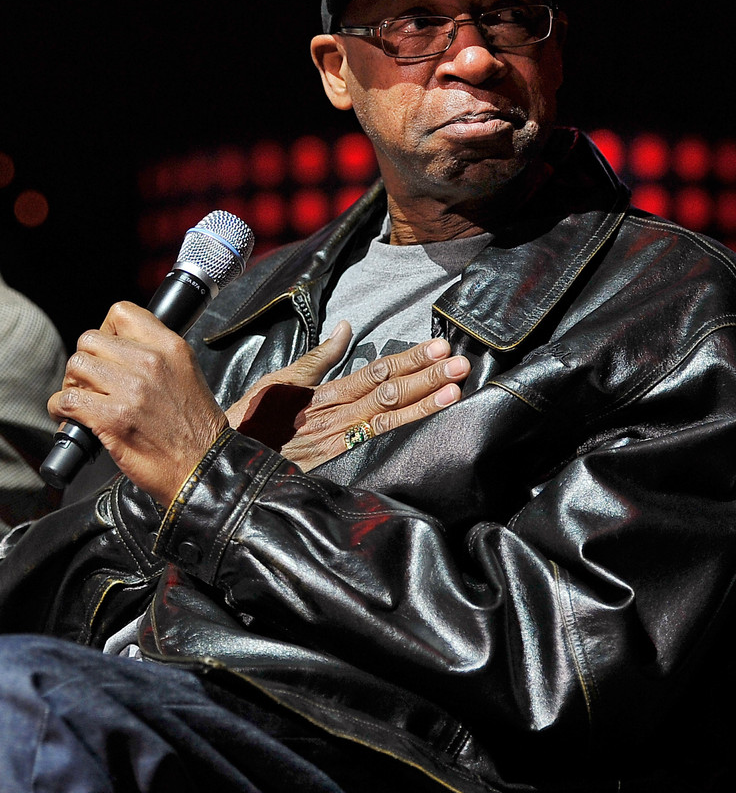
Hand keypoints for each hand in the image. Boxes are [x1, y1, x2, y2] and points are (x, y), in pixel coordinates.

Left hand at [48, 301, 228, 507]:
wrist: (203, 466)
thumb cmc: (195, 427)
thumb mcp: (187, 374)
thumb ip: (156, 356)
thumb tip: (118, 349)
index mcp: (170, 347)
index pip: (121, 312)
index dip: (106, 331)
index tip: (109, 353)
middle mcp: (150, 362)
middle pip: (90, 339)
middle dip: (86, 361)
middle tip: (93, 383)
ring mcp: (130, 390)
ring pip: (75, 366)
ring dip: (72, 385)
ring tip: (84, 401)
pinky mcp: (112, 419)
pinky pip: (66, 401)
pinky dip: (60, 410)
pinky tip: (72, 419)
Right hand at [226, 320, 470, 470]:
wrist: (219, 464)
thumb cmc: (249, 422)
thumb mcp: (279, 383)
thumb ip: (316, 360)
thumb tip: (345, 327)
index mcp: (322, 393)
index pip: (374, 371)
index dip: (408, 359)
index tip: (437, 347)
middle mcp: (333, 414)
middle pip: (388, 390)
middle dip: (426, 375)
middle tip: (459, 361)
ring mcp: (336, 439)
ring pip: (388, 415)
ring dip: (424, 399)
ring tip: (455, 385)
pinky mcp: (333, 460)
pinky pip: (375, 440)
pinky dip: (404, 426)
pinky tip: (429, 414)